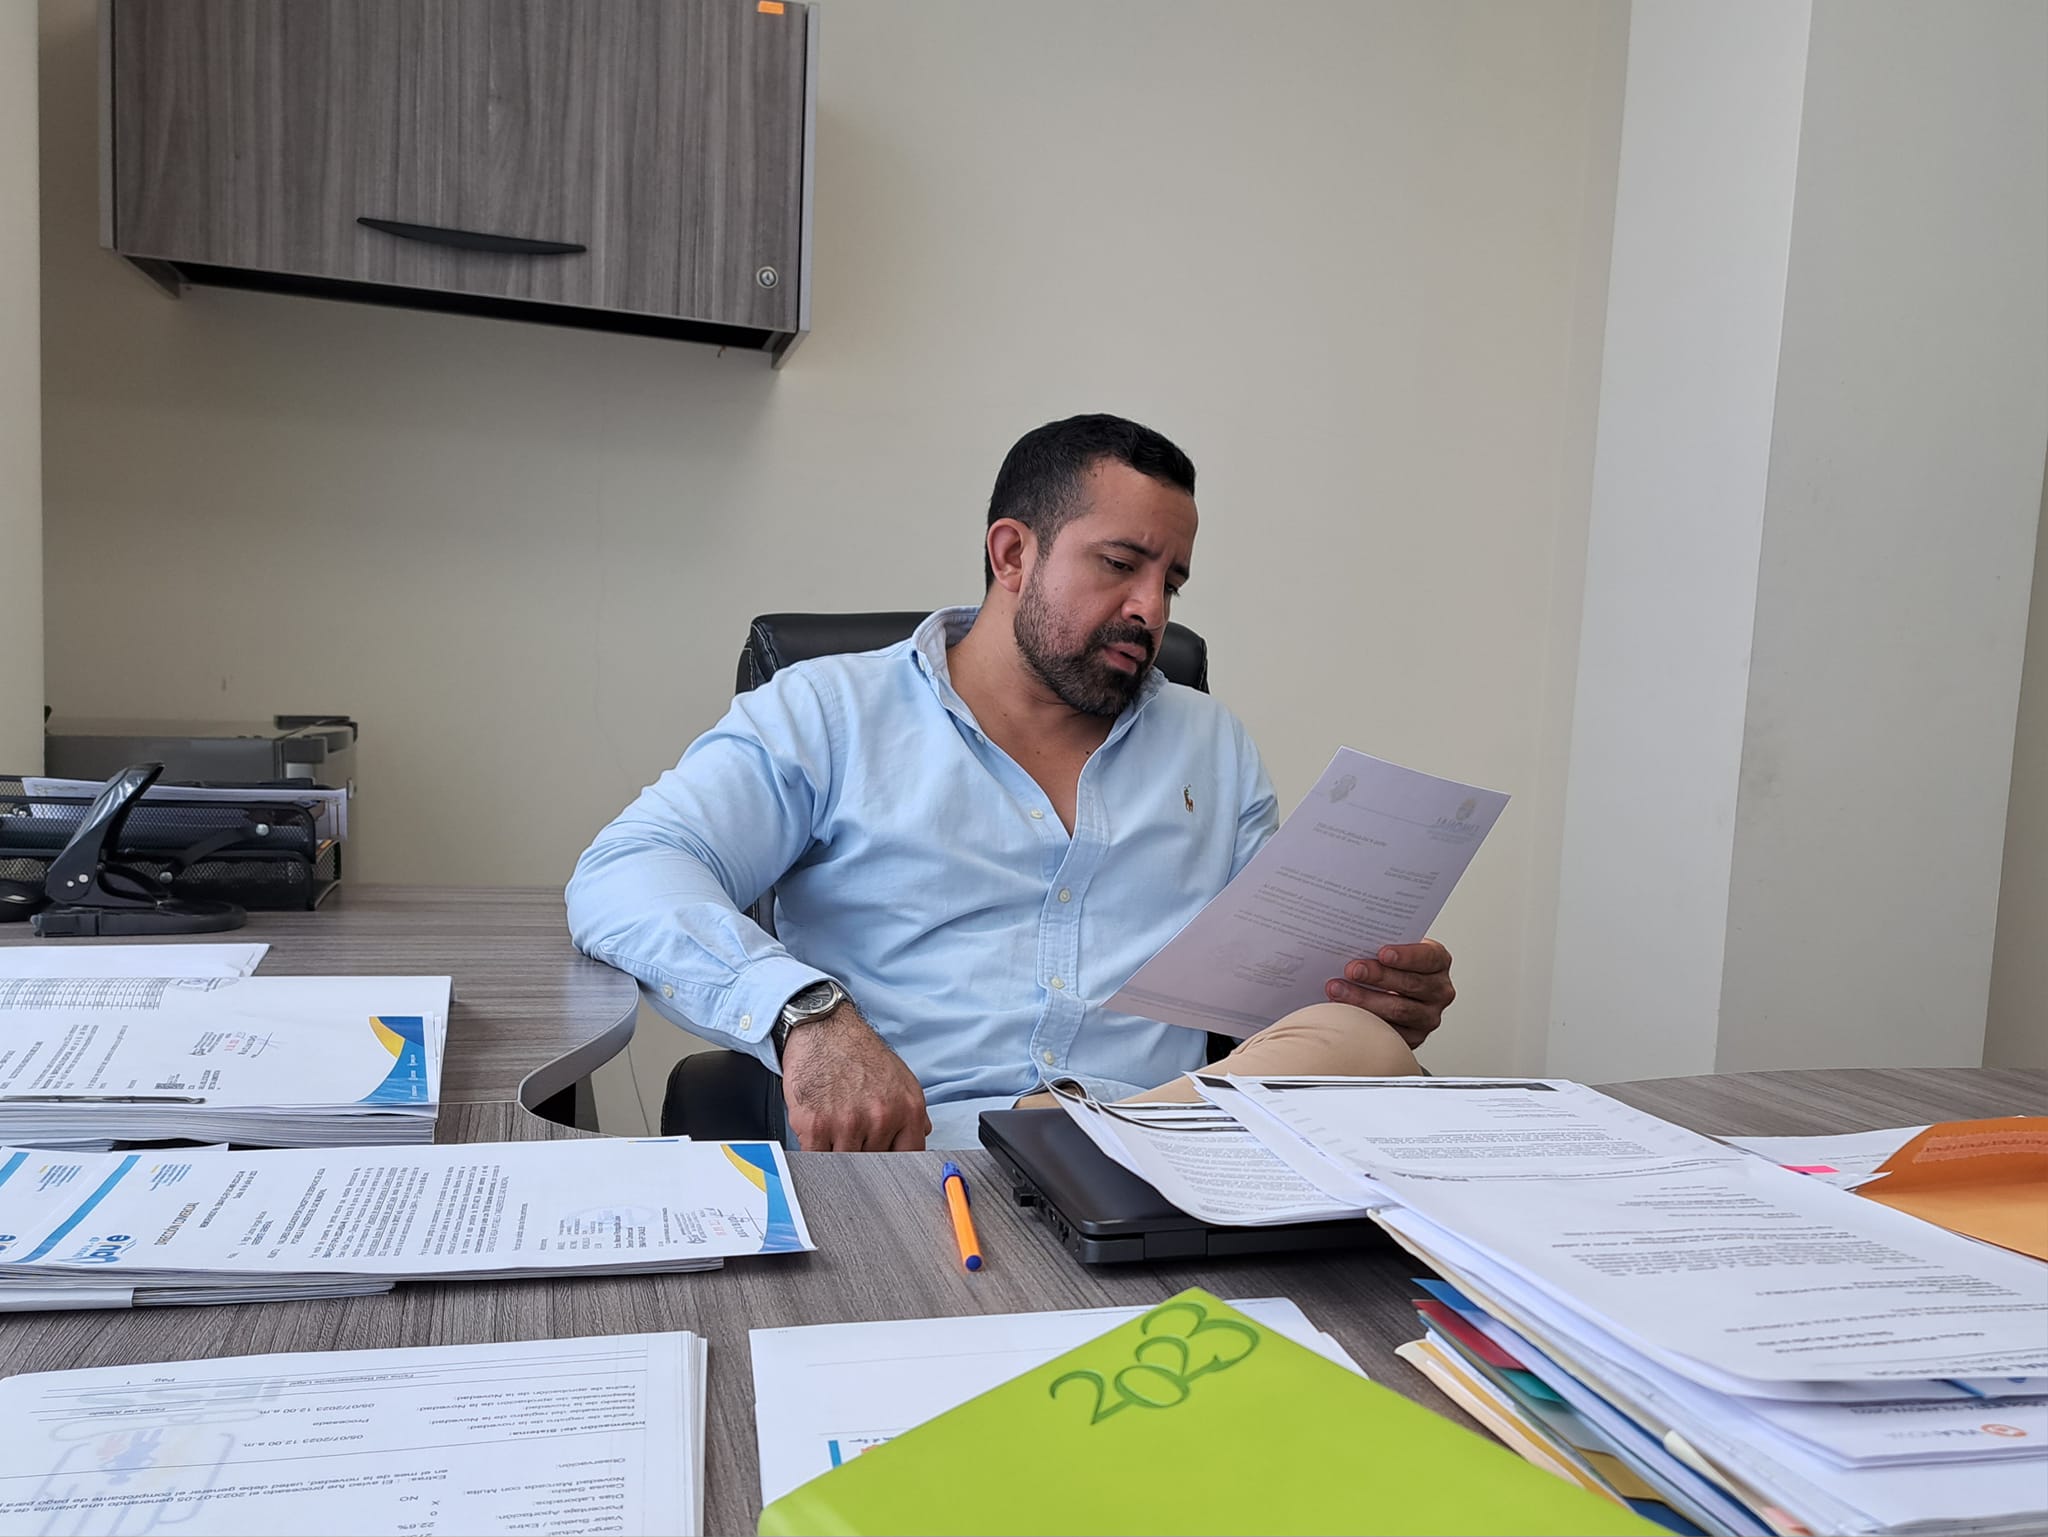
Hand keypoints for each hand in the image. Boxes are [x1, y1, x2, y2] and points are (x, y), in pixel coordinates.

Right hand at [780, 1005, 930, 1151]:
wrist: (823, 1030)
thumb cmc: (858, 1052)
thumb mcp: (900, 1077)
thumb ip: (913, 1112)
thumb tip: (921, 1134)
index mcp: (907, 1109)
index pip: (910, 1157)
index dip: (896, 1164)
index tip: (887, 1167)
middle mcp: (881, 1118)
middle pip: (875, 1164)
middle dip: (864, 1155)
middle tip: (854, 1139)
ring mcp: (848, 1125)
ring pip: (846, 1164)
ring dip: (838, 1153)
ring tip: (835, 1129)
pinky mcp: (816, 1127)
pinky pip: (817, 1159)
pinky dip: (816, 1152)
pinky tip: (818, 1133)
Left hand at [1324, 938, 1453, 1050]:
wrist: (1389, 988)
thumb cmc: (1387, 963)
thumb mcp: (1389, 948)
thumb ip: (1378, 943)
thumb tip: (1349, 940)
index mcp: (1438, 961)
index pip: (1428, 957)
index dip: (1406, 956)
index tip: (1382, 953)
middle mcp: (1439, 990)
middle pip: (1410, 984)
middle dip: (1378, 976)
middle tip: (1352, 970)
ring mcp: (1429, 1016)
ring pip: (1398, 1009)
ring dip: (1364, 999)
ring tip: (1337, 989)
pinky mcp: (1414, 1036)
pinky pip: (1391, 1031)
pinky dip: (1365, 1020)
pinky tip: (1345, 1010)